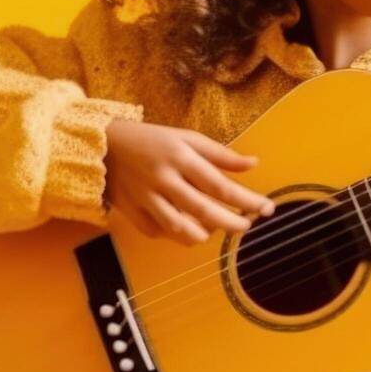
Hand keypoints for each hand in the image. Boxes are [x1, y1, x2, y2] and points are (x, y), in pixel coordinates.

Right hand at [101, 120, 275, 244]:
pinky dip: (178, 234)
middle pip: (204, 211)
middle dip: (232, 223)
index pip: (220, 185)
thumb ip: (220, 154)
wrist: (103, 147)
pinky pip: (161, 233)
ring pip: (182, 229)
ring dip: (206, 233)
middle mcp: (164, 180)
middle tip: (248, 226)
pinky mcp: (133, 214)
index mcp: (180, 157)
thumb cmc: (151, 140)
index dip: (246, 200)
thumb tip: (253, 164)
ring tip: (217, 226)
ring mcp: (147, 199)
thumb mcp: (186, 137)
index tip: (266, 208)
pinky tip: (188, 226)